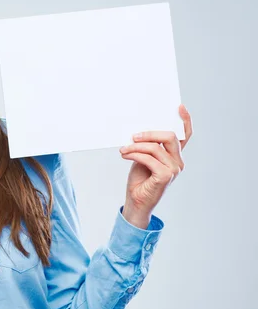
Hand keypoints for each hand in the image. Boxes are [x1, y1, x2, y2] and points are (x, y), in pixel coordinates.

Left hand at [118, 104, 192, 226]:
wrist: (136, 201)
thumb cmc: (140, 179)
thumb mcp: (143, 158)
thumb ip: (148, 146)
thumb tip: (140, 131)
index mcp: (174, 155)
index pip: (185, 135)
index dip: (185, 120)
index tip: (179, 107)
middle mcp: (178, 162)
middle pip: (170, 137)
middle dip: (150, 133)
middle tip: (133, 135)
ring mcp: (174, 169)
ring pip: (156, 147)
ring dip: (136, 146)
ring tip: (123, 149)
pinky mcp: (165, 176)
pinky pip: (149, 158)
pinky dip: (135, 155)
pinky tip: (125, 155)